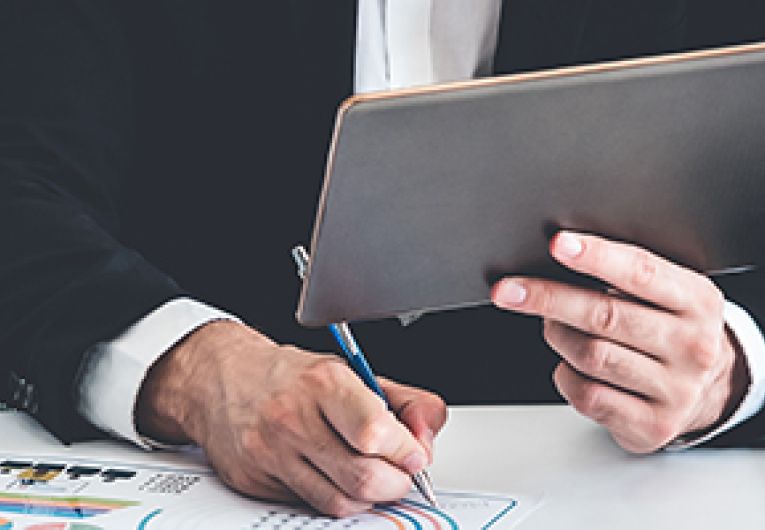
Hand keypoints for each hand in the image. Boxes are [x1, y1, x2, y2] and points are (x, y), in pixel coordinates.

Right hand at [136, 321, 446, 515]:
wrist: (221, 377)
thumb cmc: (292, 376)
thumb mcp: (352, 372)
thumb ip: (404, 402)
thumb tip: (426, 440)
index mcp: (323, 382)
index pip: (375, 432)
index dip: (406, 450)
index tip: (414, 453)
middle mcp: (293, 417)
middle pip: (362, 477)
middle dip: (395, 483)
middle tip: (399, 472)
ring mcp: (270, 452)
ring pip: (339, 502)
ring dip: (368, 496)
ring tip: (370, 474)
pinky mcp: (255, 480)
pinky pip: (311, 505)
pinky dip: (334, 497)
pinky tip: (334, 476)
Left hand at [492, 231, 749, 452]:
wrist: (708, 390)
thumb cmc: (669, 329)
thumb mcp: (667, 293)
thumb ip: (624, 275)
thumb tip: (559, 254)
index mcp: (697, 301)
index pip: (641, 272)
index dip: (596, 256)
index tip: (558, 244)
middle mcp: (692, 346)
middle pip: (605, 316)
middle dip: (549, 298)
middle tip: (510, 290)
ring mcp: (675, 390)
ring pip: (591, 356)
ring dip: (558, 336)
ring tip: (553, 325)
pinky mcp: (652, 425)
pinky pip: (588, 395)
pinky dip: (566, 375)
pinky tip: (570, 365)